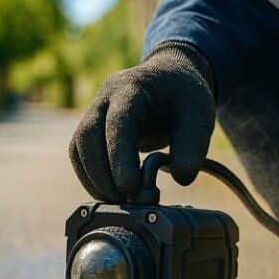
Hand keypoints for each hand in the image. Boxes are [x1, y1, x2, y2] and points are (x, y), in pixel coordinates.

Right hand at [69, 42, 215, 201]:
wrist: (171, 78)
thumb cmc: (184, 94)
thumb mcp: (199, 115)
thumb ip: (193, 147)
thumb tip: (182, 179)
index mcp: (132, 88)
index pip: (117, 122)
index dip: (119, 156)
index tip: (129, 186)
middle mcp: (106, 97)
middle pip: (87, 136)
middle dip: (101, 173)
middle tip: (123, 200)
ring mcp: (95, 111)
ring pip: (79, 147)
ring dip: (93, 178)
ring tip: (118, 201)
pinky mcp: (94, 128)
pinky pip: (81, 154)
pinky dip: (92, 176)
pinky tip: (110, 193)